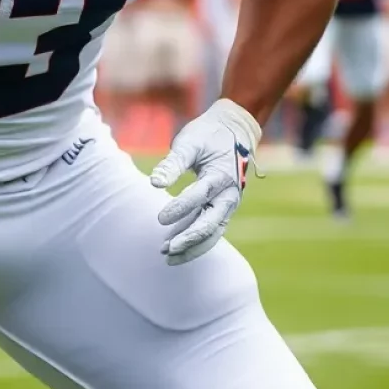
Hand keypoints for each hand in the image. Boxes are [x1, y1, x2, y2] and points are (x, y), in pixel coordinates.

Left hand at [150, 99, 260, 265]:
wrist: (235, 131)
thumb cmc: (209, 135)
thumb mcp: (190, 143)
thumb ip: (172, 164)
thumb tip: (154, 183)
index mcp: (222, 176)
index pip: (200, 196)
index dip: (180, 208)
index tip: (160, 218)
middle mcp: (229, 195)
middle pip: (211, 223)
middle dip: (190, 238)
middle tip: (167, 249)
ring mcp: (227, 204)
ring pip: (212, 232)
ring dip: (192, 246)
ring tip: (167, 257)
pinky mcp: (222, 208)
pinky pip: (210, 229)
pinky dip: (194, 240)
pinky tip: (173, 247)